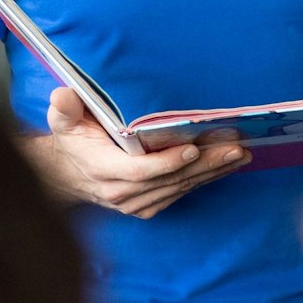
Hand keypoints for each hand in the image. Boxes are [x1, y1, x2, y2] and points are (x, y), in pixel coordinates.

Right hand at [28, 88, 252, 219]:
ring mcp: (137, 203)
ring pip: (181, 188)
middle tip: (234, 148)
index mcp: (102, 169)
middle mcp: (122, 192)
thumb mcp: (62, 121)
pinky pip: (181, 193)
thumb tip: (62, 96)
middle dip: (205, 164)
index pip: (139, 170)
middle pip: (170, 180)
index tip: (192, 147)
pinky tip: (226, 166)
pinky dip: (205, 180)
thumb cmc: (73, 141)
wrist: (68, 175)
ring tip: (240, 154)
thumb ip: (64, 109)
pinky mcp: (149, 206)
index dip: (167, 162)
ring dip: (213, 172)